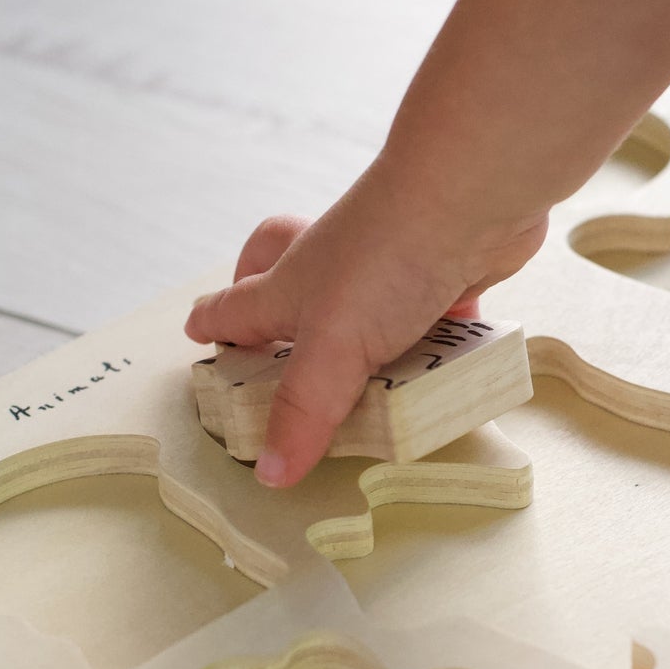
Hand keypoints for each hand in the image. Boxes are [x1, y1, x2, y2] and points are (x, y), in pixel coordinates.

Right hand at [184, 166, 545, 487]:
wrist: (472, 195)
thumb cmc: (388, 257)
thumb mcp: (333, 347)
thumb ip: (305, 411)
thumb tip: (270, 472)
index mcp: (291, 285)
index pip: (236, 305)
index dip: (214, 322)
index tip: (197, 332)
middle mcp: (335, 272)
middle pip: (282, 270)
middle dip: (267, 295)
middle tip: (271, 331)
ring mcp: (389, 267)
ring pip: (364, 298)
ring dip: (363, 329)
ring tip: (373, 378)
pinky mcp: (444, 270)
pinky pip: (434, 308)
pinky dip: (440, 333)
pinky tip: (455, 361)